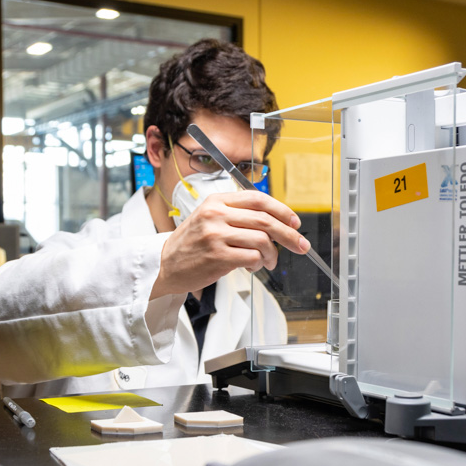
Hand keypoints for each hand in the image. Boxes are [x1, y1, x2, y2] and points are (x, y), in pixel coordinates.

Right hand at [150, 190, 309, 297]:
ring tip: (269, 261)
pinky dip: (259, 263)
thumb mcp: (209, 219)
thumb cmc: (191, 244)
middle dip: (289, 234)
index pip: (258, 199)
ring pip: (262, 241)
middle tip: (300, 245)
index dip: (281, 210)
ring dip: (273, 254)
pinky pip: (252, 257)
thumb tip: (273, 222)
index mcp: (217, 201)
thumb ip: (236, 215)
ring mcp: (216, 235)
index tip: (294, 222)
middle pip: (266, 220)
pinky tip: (253, 266)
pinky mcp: (218, 256)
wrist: (165, 264)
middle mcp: (217, 215)